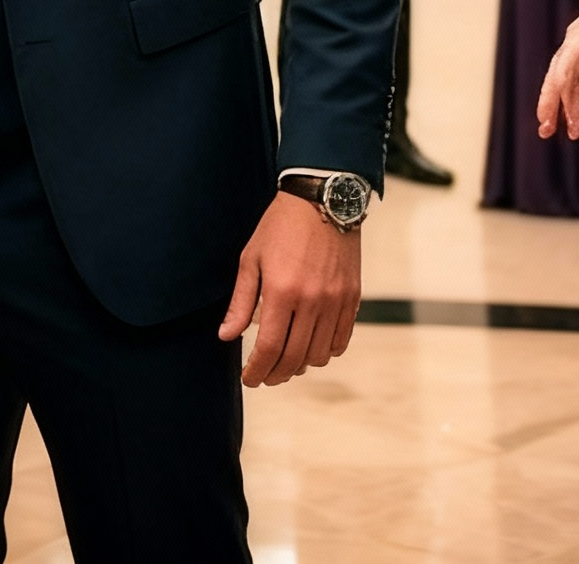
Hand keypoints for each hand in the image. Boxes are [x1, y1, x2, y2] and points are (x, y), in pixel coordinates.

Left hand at [218, 192, 361, 387]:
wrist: (322, 199)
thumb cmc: (280, 226)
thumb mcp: (252, 258)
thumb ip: (241, 302)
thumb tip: (226, 336)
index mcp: (282, 290)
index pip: (269, 349)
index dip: (257, 370)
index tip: (249, 379)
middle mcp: (312, 300)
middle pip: (294, 358)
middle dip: (276, 375)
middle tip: (265, 377)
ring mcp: (335, 300)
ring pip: (319, 355)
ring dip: (300, 366)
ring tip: (286, 361)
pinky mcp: (352, 297)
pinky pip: (341, 340)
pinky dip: (325, 352)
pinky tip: (311, 347)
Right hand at [537, 0, 578, 141]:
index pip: (566, 61)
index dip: (558, 84)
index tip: (551, 107)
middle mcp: (574, 41)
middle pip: (556, 74)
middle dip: (549, 101)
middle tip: (544, 129)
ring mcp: (577, 49)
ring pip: (563, 81)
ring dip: (564, 106)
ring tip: (572, 135)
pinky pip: (574, 80)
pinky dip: (573, 99)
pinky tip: (574, 119)